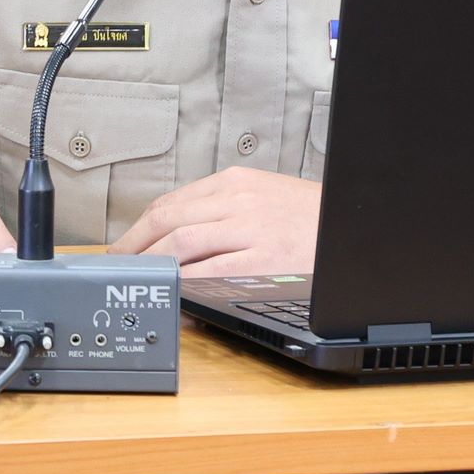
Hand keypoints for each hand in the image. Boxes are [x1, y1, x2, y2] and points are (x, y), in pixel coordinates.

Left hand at [111, 167, 321, 276]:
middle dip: (135, 245)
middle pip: (168, 219)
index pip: (171, 202)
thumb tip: (179, 240)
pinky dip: (188, 282)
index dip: (139, 227)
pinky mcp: (266, 257)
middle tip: (118, 266)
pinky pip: (214, 270)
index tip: (124, 246)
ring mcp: (251, 227)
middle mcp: (238, 199)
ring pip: (183, 242)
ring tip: (139, 279)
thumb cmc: (309, 216)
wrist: (354, 222)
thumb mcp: (263, 195)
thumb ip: (223, 210)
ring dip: (153, 263)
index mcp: (234, 182)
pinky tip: (175, 292)